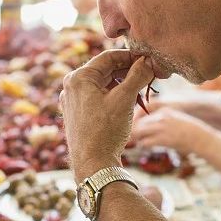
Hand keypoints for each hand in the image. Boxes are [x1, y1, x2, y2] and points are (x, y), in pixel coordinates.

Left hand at [60, 48, 154, 181]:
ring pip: (102, 84)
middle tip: (148, 74)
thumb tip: (149, 61)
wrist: (93, 164)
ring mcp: (73, 101)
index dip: (131, 56)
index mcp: (79, 77)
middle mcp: (71, 86)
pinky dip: (113, 96)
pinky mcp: (77, 114)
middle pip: (105, 70)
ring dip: (122, 84)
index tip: (148, 60)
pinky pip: (97, 97)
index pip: (108, 57)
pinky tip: (128, 102)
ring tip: (141, 90)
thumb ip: (137, 76)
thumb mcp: (125, 99)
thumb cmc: (106, 131)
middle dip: (127, 71)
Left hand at [130, 107, 211, 154]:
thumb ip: (160, 118)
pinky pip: (145, 142)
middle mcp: (160, 117)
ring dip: (135, 137)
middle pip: (137, 122)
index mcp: (163, 110)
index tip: (130, 125)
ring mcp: (161, 128)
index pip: (140, 111)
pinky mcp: (162, 139)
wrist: (200, 138)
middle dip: (131, 129)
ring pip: (138, 132)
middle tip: (127, 135)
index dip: (132, 119)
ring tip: (135, 141)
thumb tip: (145, 123)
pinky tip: (145, 146)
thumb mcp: (173, 117)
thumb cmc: (186, 130)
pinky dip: (142, 144)